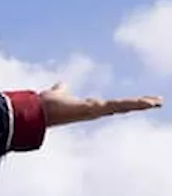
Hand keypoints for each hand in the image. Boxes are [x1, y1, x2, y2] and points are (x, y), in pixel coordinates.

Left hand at [41, 82, 162, 126]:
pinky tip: (146, 102)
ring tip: (157, 102)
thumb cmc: (47, 104)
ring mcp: (96, 111)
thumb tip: (62, 84)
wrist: (38, 110)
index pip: (114, 105)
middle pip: (122, 107)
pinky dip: (131, 103)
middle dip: (140, 104)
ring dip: (140, 104)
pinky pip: (117, 105)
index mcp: (90, 106)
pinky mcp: (95, 109)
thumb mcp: (58, 93)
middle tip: (158, 102)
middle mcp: (96, 110)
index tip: (142, 102)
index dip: (127, 103)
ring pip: (122, 106)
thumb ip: (61, 89)